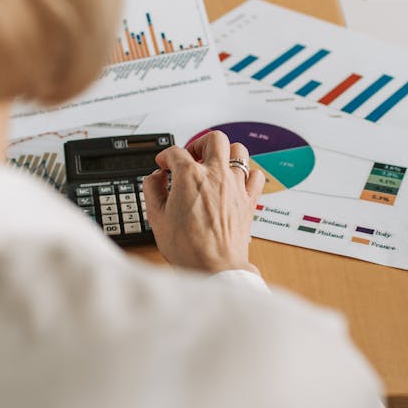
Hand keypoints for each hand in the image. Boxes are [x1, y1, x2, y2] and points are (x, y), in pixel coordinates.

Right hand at [142, 131, 265, 274]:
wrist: (215, 269)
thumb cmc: (188, 248)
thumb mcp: (157, 218)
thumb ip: (153, 191)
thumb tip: (154, 178)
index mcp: (190, 176)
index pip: (175, 152)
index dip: (165, 157)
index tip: (163, 166)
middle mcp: (216, 175)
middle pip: (213, 139)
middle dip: (199, 144)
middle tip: (191, 157)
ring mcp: (236, 186)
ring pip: (238, 150)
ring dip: (225, 154)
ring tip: (215, 165)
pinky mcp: (249, 200)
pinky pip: (255, 176)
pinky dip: (246, 174)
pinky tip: (236, 183)